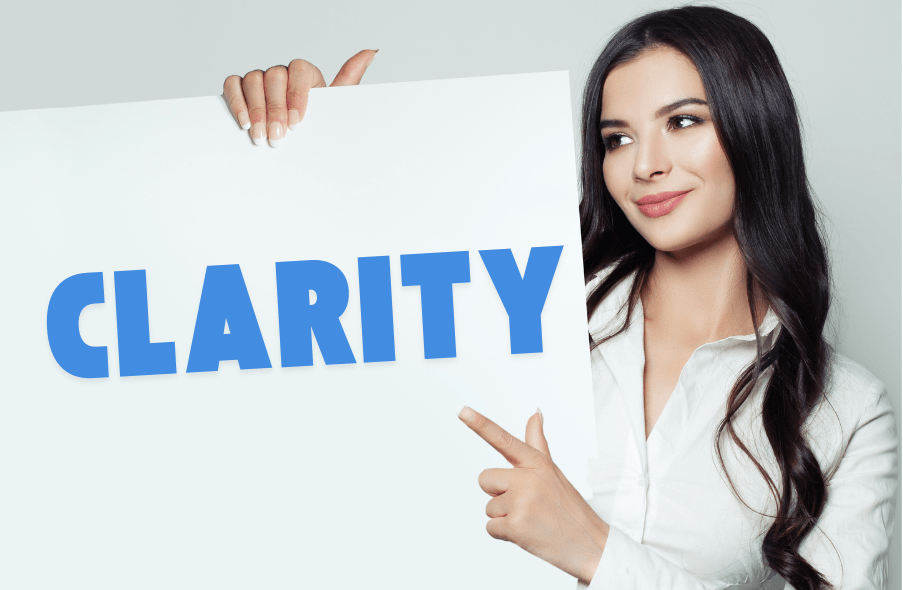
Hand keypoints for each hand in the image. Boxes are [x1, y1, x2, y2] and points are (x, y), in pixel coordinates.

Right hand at [222, 49, 377, 146]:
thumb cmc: (317, 124)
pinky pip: (233, 85)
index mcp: (305, 74)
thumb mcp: (335, 106)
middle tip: (278, 136)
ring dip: (256, 109)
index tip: (298, 122)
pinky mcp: (240, 89)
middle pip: (273, 76)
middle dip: (275, 109)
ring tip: (260, 135)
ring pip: (252, 80)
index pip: (298, 71)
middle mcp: (281, 73)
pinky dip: (236, 101)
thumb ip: (349, 79)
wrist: (298, 144)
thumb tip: (372, 51)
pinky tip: (244, 122)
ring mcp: (259, 79)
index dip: (296, 95)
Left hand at [457, 406, 608, 584]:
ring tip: (532, 520)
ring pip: (489, 507)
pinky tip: (527, 533)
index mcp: (536, 462)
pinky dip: (504, 535)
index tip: (461, 410)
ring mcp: (521, 502)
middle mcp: (528, 478)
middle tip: (526, 505)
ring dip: (505, 518)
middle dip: (498, 494)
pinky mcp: (516, 526)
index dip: (479, 424)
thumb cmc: (568, 507)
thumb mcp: (553, 470)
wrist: (589, 544)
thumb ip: (537, 442)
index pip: (503, 439)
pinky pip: (490, 528)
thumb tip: (535, 412)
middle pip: (485, 479)